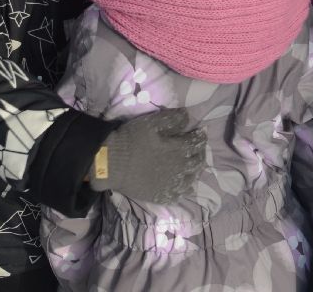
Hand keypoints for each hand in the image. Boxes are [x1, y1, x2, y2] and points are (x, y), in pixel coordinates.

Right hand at [89, 108, 205, 204]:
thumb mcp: (151, 123)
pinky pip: (180, 194)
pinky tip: (182, 184)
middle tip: (198, 148)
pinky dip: (184, 187)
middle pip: (198, 162)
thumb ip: (172, 118)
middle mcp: (180, 169)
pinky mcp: (162, 196)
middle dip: (200, 153)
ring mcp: (172, 185)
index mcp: (179, 150)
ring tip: (192, 166)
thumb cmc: (131, 141)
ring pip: (192, 179)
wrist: (112, 165)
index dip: (201, 136)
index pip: (197, 142)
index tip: (201, 132)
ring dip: (194, 171)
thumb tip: (187, 115)